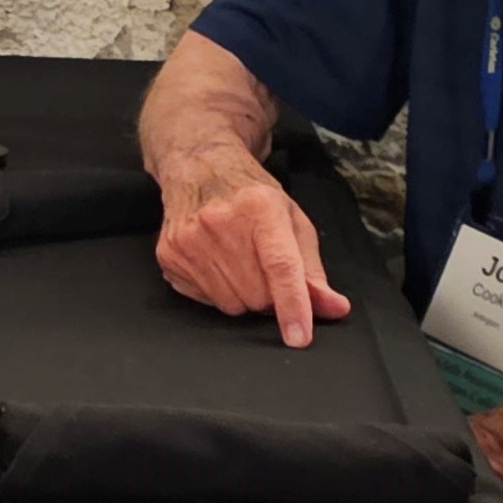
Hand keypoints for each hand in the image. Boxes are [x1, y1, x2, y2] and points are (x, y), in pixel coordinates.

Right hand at [153, 145, 350, 347]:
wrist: (199, 166)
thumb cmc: (250, 195)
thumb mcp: (291, 221)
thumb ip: (312, 270)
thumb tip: (333, 308)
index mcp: (260, 207)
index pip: (280, 266)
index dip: (293, 305)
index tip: (299, 337)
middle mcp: (220, 221)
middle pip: (257, 295)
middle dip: (268, 294)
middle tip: (262, 268)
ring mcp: (189, 239)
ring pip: (231, 305)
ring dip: (242, 295)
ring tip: (238, 262)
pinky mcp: (168, 254)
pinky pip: (205, 301)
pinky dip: (217, 291)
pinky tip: (214, 262)